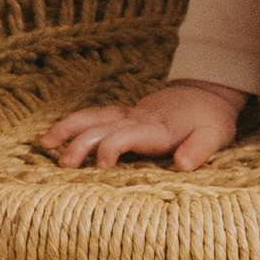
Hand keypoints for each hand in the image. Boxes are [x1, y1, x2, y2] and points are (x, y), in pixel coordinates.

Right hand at [39, 80, 248, 174]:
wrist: (209, 91)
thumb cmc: (211, 120)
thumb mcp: (213, 136)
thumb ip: (198, 150)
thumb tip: (181, 165)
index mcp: (157, 129)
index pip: (127, 136)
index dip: (112, 149)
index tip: (102, 168)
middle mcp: (138, 120)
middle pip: (103, 129)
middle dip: (81, 144)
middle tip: (63, 165)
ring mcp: (130, 114)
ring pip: (94, 118)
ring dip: (69, 129)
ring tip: (45, 144)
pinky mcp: (126, 113)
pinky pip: (97, 115)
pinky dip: (75, 122)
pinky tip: (57, 133)